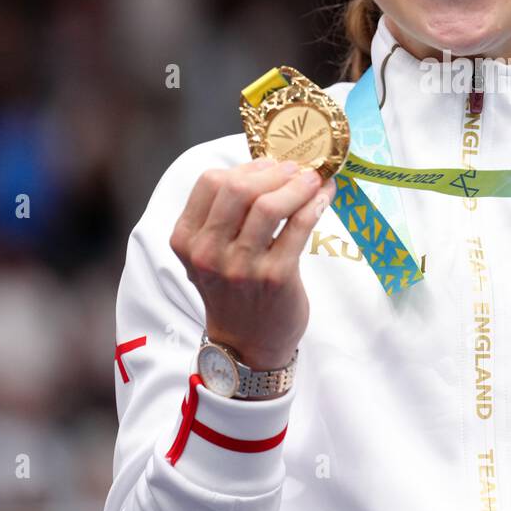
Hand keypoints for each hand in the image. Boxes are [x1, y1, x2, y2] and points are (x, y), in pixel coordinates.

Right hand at [169, 157, 335, 369]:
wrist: (246, 345)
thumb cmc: (232, 291)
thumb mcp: (210, 253)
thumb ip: (225, 215)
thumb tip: (269, 166)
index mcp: (186, 239)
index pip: (210, 182)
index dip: (245, 167)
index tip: (269, 165)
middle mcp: (208, 253)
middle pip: (237, 187)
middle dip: (273, 171)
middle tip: (294, 168)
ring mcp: (241, 266)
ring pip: (269, 205)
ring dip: (298, 185)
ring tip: (313, 180)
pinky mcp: (275, 277)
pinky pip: (298, 227)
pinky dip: (315, 205)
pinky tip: (324, 198)